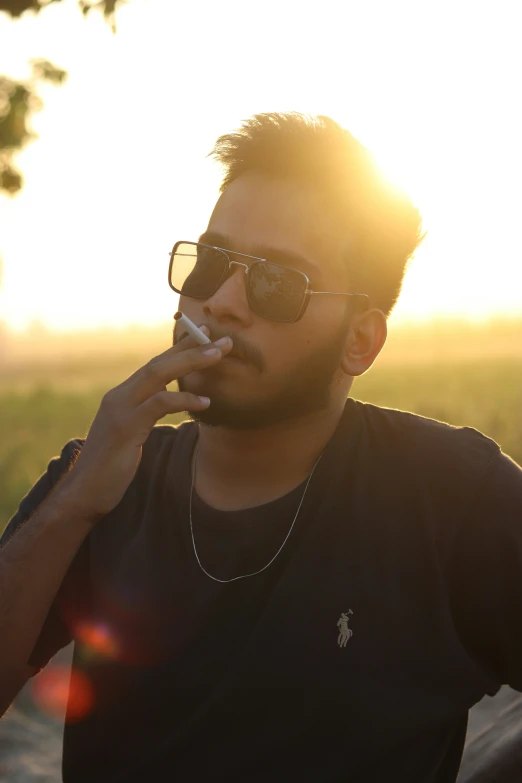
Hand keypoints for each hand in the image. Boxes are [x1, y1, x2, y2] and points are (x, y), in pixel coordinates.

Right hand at [59, 327, 231, 521]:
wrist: (84, 492)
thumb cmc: (111, 467)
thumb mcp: (131, 434)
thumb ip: (145, 414)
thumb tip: (166, 402)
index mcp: (122, 396)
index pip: (155, 364)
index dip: (181, 347)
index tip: (205, 333)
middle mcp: (119, 396)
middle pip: (159, 362)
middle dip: (192, 347)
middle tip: (224, 340)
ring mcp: (120, 410)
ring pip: (158, 374)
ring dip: (190, 362)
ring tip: (218, 355)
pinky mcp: (125, 428)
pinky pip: (158, 404)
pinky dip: (183, 400)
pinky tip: (205, 403)